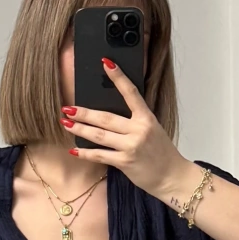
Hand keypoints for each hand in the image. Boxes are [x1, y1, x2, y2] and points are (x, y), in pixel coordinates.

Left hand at [61, 61, 197, 200]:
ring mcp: (131, 146)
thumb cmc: (161, 153)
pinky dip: (85, 153)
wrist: (172, 177)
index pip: (131, 92)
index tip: (106, 62)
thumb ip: (135, 121)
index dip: (118, 77)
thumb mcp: (153, 130)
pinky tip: (74, 150)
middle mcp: (139, 130)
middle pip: (106, 118)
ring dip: (80, 129)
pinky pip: (100, 155)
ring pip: (99, 135)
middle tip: (68, 107)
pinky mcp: (125, 162)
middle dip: (84, 112)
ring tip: (66, 123)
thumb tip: (108, 115)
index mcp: (147, 118)